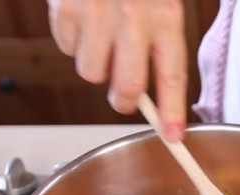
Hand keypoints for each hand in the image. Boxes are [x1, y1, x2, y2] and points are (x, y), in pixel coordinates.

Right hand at [48, 0, 187, 140]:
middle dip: (125, 101)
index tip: (173, 137)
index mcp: (165, 14)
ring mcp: (97, 14)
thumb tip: (152, 91)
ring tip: (100, 35)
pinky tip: (83, 19)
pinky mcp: (65, 10)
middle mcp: (133, 17)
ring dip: (95, 64)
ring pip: (92, 74)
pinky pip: (67, 49)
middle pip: (128, 88)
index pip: (172, 77)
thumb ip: (159, 37)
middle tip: (124, 95)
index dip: (172, 112)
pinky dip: (73, 40)